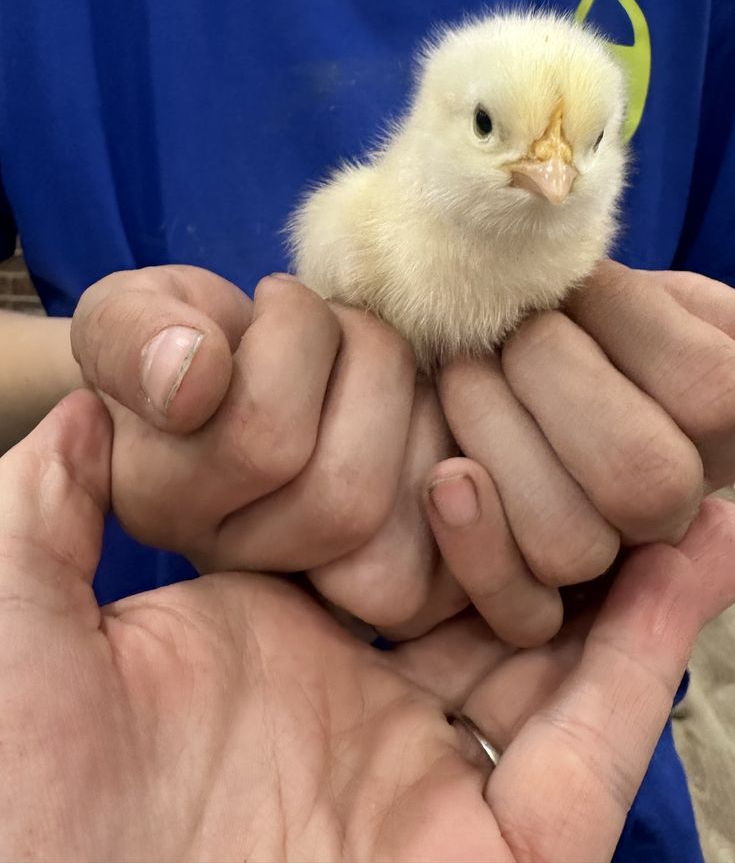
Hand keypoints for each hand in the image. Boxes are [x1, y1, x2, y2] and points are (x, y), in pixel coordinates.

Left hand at [0, 392, 734, 862]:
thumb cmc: (17, 810)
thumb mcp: (24, 632)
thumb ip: (47, 513)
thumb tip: (85, 408)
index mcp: (276, 652)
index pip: (391, 539)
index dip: (451, 467)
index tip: (501, 388)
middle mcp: (366, 713)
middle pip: (496, 598)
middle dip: (566, 519)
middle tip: (627, 425)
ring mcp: (436, 788)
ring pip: (565, 665)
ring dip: (638, 575)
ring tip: (697, 480)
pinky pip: (595, 745)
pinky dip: (655, 653)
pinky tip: (706, 557)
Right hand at [71, 266, 426, 597]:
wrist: (247, 370)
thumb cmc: (188, 336)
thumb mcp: (133, 311)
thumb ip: (135, 335)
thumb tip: (191, 374)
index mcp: (160, 500)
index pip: (261, 438)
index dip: (293, 340)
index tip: (275, 295)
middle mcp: (231, 562)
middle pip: (343, 495)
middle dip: (366, 363)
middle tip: (341, 317)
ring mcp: (314, 582)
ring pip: (400, 518)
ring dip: (413, 402)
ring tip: (382, 356)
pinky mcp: (391, 584)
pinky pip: (448, 550)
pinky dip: (456, 450)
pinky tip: (425, 401)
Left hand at [435, 261, 734, 636]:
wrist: (440, 349)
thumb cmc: (554, 323)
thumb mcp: (668, 311)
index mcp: (706, 437)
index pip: (716, 396)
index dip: (631, 327)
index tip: (574, 284)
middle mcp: (664, 517)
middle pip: (646, 475)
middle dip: (556, 376)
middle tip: (510, 334)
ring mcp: (594, 573)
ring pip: (576, 539)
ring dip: (498, 426)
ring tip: (466, 377)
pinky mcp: (518, 617)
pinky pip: (518, 604)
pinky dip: (472, 525)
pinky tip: (450, 471)